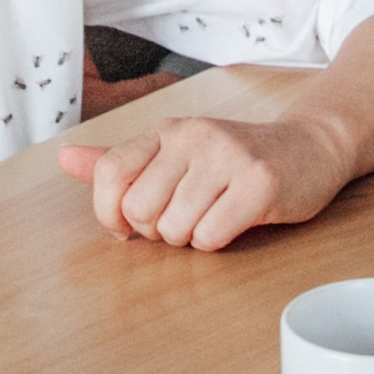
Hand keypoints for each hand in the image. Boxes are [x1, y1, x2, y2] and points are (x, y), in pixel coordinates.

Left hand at [58, 110, 349, 249]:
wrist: (310, 148)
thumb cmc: (234, 161)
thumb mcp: (174, 153)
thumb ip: (118, 161)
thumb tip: (63, 158)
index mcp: (166, 132)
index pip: (109, 173)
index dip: (112, 213)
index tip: (131, 225)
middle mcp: (192, 137)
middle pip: (140, 209)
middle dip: (159, 230)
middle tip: (186, 218)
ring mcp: (227, 157)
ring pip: (176, 228)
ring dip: (192, 238)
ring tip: (213, 217)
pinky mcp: (259, 183)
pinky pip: (212, 235)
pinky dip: (218, 241)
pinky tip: (234, 221)